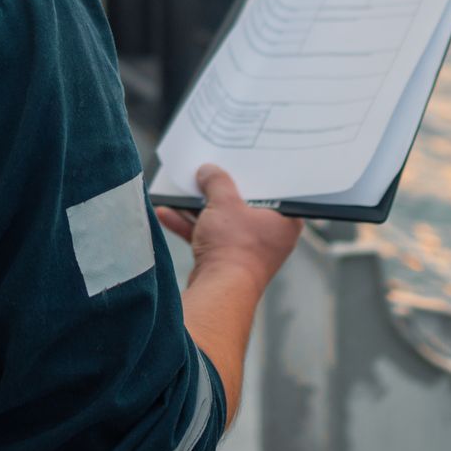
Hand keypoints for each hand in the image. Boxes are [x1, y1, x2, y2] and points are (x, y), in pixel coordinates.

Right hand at [155, 164, 302, 289]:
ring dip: (199, 208)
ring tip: (180, 190)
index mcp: (285, 220)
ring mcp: (248, 250)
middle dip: (220, 190)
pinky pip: (209, 237)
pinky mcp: (226, 261)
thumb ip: (217, 181)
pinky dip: (190, 226)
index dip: (256, 173)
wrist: (219, 291)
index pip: (274, 188)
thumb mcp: (225, 202)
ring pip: (223, 221)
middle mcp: (271, 237)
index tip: (241, 160)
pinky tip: (166, 214)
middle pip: (244, 204)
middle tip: (208, 171)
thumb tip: (208, 171)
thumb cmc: (234, 247)